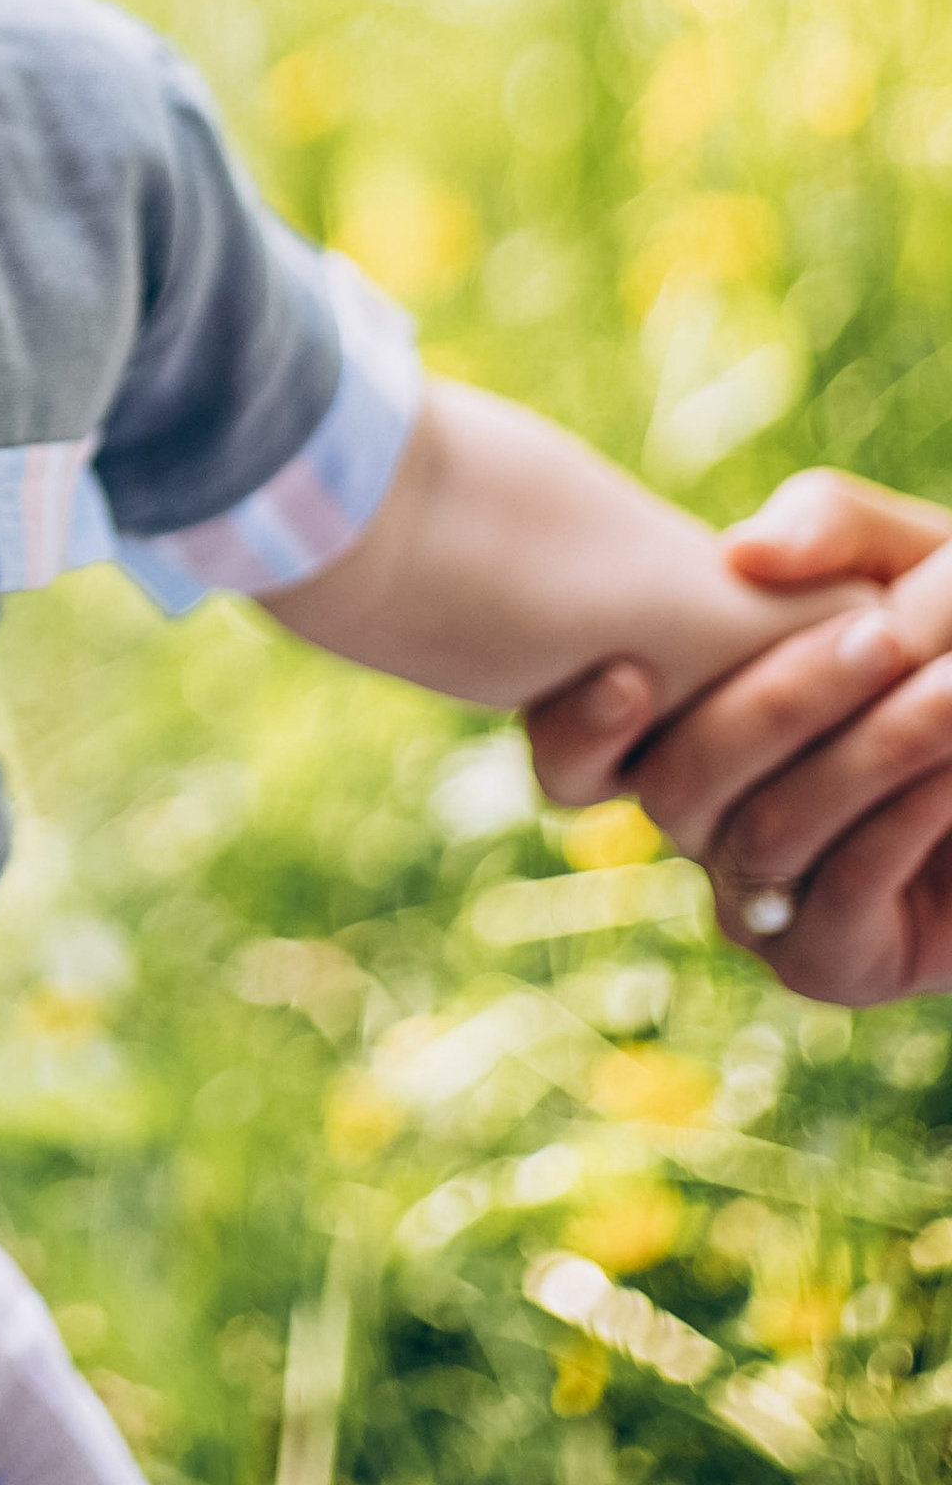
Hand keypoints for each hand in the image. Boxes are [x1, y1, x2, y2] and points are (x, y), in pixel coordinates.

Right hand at [526, 471, 951, 1002]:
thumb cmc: (951, 636)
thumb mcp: (903, 557)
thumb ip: (828, 523)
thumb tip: (742, 554)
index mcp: (673, 724)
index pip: (571, 756)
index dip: (578, 729)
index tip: (628, 672)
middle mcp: (697, 818)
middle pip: (677, 786)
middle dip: (784, 703)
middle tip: (884, 632)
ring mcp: (755, 898)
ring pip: (764, 833)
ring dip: (868, 751)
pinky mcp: (828, 961)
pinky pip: (837, 891)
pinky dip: (901, 814)